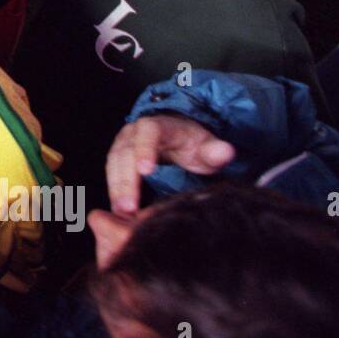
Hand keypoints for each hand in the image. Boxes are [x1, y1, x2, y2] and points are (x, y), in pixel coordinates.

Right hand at [106, 114, 234, 214]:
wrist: (176, 139)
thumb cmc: (192, 145)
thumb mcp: (206, 146)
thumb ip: (215, 151)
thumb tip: (226, 151)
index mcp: (159, 125)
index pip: (148, 132)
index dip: (145, 149)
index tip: (146, 171)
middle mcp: (134, 132)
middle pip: (125, 152)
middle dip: (125, 180)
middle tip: (129, 206)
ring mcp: (123, 144)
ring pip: (114, 164)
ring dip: (116, 189)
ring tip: (122, 212)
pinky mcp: (118, 159)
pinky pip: (112, 174)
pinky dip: (115, 192)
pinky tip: (120, 211)